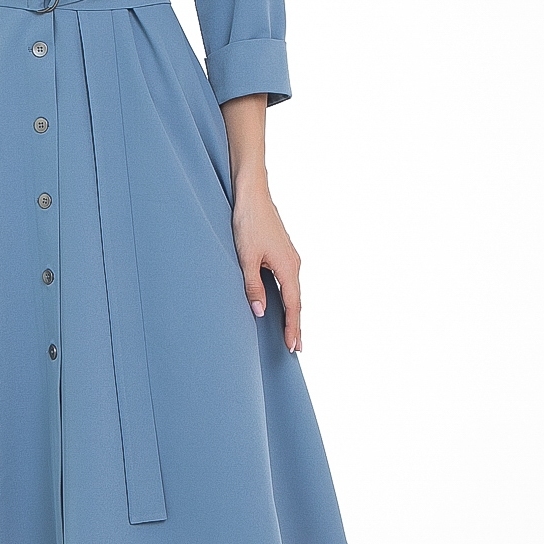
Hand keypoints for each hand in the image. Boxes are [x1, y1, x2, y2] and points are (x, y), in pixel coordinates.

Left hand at [231, 185, 301, 351]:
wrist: (252, 195)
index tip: (293, 347)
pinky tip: (284, 303)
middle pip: (297, 301)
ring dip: (293, 312)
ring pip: (294, 291)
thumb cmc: (248, 223)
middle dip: (296, 325)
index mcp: (288, 267)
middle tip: (296, 348)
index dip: (293, 327)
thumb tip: (260, 312)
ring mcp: (290, 258)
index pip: (293, 306)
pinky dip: (289, 298)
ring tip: (291, 332)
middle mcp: (294, 264)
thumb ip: (253, 286)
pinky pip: (289, 281)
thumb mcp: (246, 258)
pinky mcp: (283, 252)